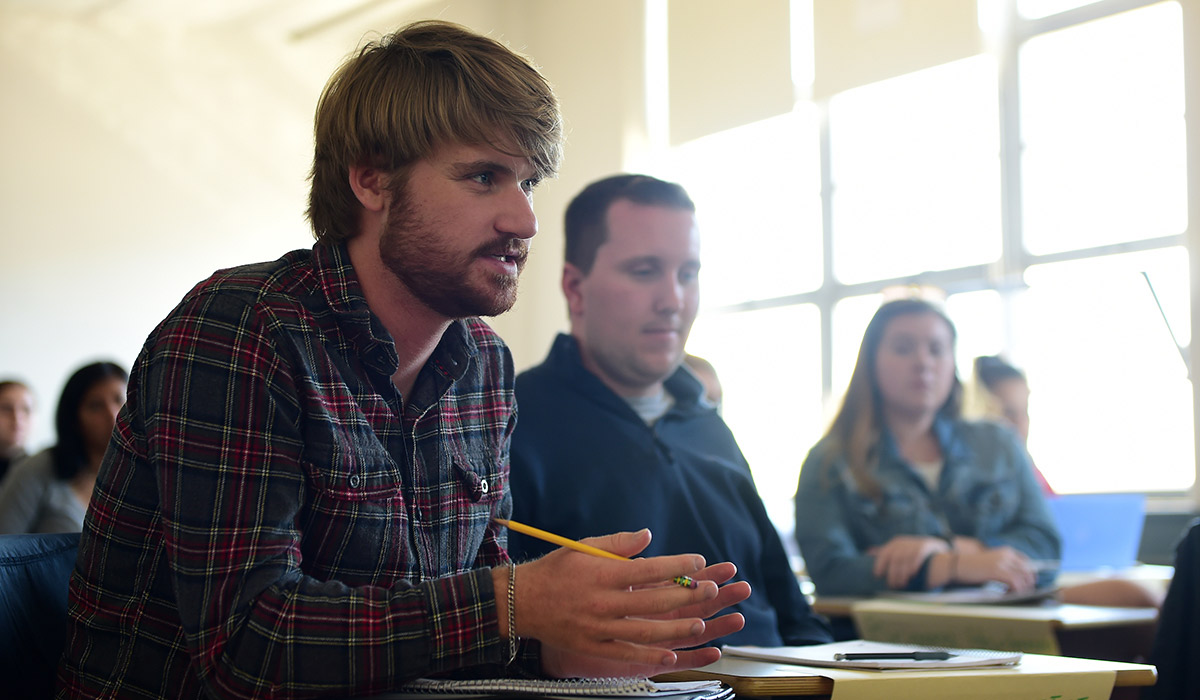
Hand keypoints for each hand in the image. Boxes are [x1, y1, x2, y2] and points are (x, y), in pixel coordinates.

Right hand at [514, 530, 748, 677]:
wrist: (521, 601)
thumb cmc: (556, 570)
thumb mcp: (583, 547)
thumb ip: (619, 543)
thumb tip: (649, 536)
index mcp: (602, 573)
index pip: (650, 569)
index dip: (678, 566)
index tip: (698, 561)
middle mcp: (603, 601)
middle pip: (654, 601)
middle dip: (687, 596)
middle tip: (712, 590)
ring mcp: (598, 627)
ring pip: (646, 630)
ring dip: (677, 628)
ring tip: (700, 623)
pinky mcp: (593, 645)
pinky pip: (626, 653)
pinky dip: (650, 655)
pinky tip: (671, 653)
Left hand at [868, 535, 949, 588]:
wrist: (937, 547)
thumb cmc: (915, 552)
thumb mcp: (900, 549)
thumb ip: (887, 551)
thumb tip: (868, 551)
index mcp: (896, 542)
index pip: (884, 553)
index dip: (880, 564)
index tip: (878, 576)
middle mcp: (904, 541)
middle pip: (894, 558)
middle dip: (892, 573)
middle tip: (892, 585)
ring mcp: (914, 543)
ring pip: (904, 559)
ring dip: (902, 574)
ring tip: (901, 584)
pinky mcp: (925, 546)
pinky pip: (916, 557)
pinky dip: (912, 567)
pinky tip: (912, 576)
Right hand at [954, 546, 1036, 592]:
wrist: (957, 564)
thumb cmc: (973, 566)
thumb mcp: (992, 561)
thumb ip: (1005, 565)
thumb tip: (1019, 577)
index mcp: (1006, 551)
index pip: (1027, 562)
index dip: (1030, 574)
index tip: (1028, 583)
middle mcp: (1007, 554)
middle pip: (1027, 571)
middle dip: (1028, 583)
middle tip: (1023, 593)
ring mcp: (1002, 562)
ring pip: (1023, 578)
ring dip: (1022, 589)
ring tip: (1014, 595)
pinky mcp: (997, 570)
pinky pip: (1015, 582)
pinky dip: (1015, 590)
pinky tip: (1007, 593)